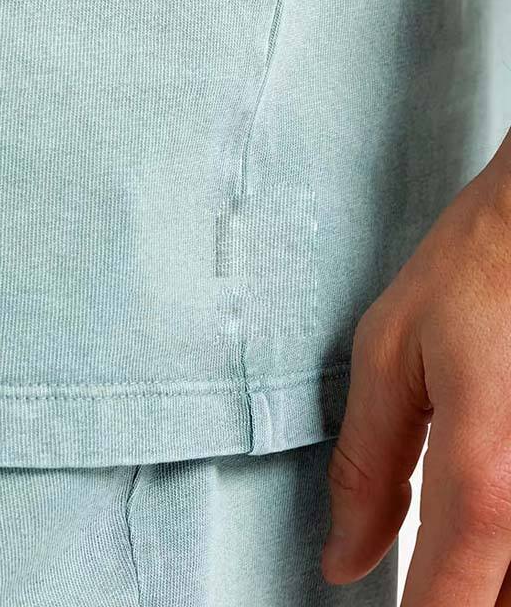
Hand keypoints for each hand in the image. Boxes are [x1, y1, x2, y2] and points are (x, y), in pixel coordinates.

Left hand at [320, 128, 510, 605]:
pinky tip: (488, 515)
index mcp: (488, 469)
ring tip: (452, 531)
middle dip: (459, 600)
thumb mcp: (390, 358)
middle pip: (505, 604)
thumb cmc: (475, 267)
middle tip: (419, 572)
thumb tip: (346, 556)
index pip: (450, 606)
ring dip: (491, 580)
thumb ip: (366, 466)